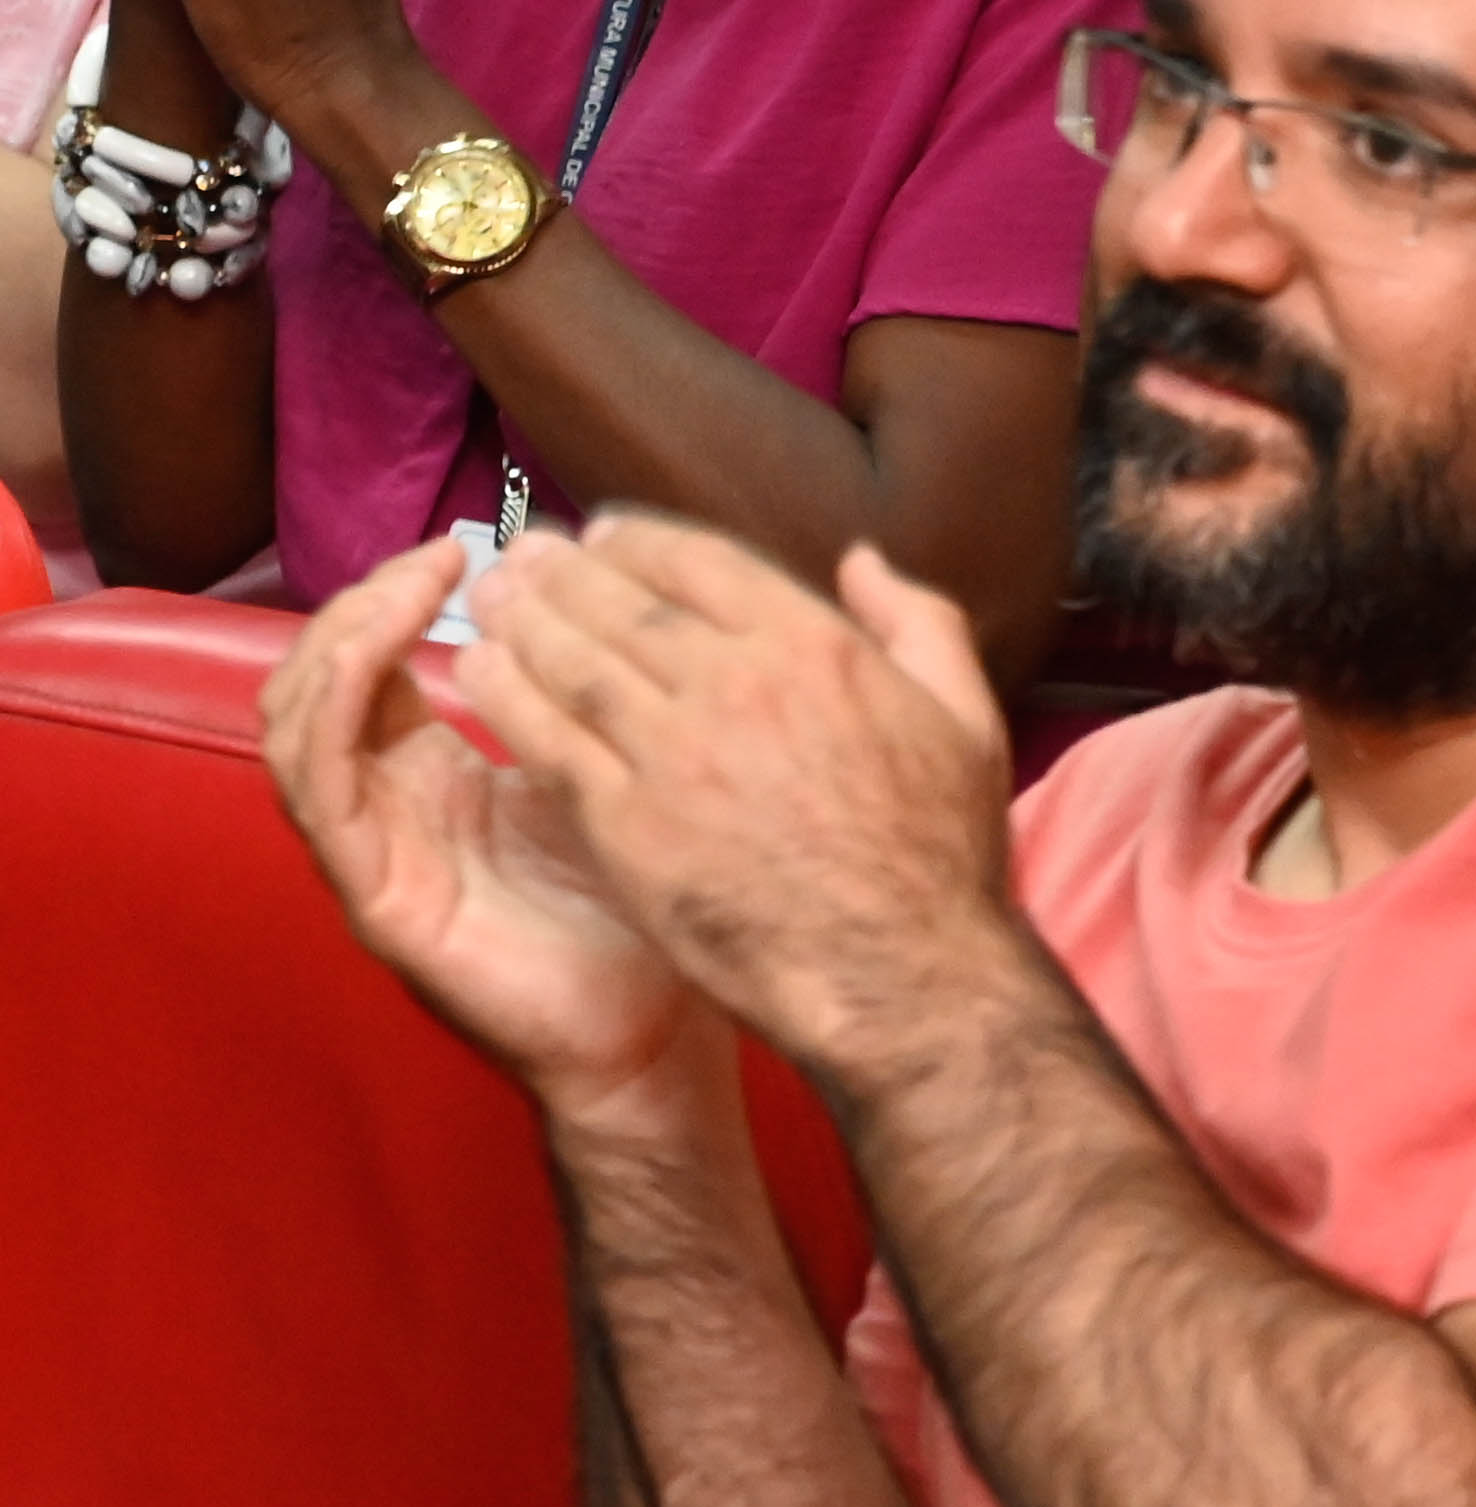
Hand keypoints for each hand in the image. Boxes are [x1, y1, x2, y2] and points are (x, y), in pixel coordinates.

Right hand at [259, 534, 710, 1123]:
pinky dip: (337, 708)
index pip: (373, 664)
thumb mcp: (611, 773)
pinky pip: (320, 791)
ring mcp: (373, 856)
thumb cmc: (647, 903)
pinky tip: (379, 659)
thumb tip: (610, 596)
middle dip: (361, 604)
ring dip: (342, 640)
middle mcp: (389, 810)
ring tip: (412, 590)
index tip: (470, 543)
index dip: (399, 596)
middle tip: (437, 558)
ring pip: (296, 725)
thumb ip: (580, 699)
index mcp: (434, 776)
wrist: (661, 1029)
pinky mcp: (377, 899)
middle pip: (317, 682)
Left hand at [449, 515, 1025, 1073]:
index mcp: (816, 647)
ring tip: (490, 599)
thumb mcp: (965, 714)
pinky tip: (478, 673)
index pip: (700, 561)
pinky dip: (504, 697)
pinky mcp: (626, 825)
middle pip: (620, 602)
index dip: (638, 539)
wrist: (895, 972)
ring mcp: (673, 756)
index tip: (603, 534)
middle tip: (524, 554)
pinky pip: (546, 741)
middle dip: (562, 570)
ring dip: (522, 621)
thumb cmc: (936, 853)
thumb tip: (861, 560)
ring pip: (571, 663)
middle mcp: (736, 685)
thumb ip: (916, 620)